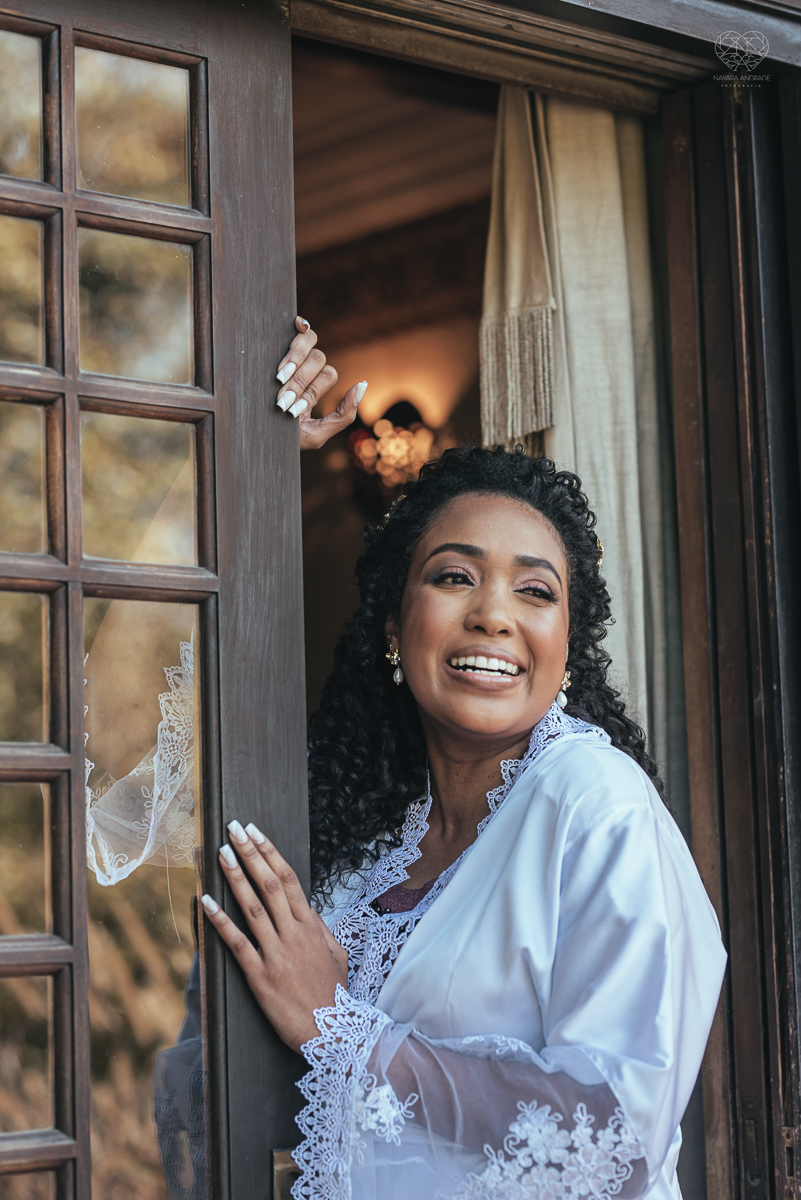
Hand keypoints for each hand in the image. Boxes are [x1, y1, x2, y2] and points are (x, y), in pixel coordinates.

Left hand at [201, 819, 347, 1052]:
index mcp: (311, 926)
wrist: (335, 1033)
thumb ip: (321, 929)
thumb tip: (309, 911)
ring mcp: (276, 953)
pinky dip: (221, 921)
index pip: (288, 879)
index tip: (255, 832)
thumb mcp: (337, 955)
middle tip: (234, 828)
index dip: (269, 852)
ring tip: (222, 852)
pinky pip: (237, 943)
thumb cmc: (334, 995)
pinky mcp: (260, 975)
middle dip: (250, 853)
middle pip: (269, 884)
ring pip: (253, 907)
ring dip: (236, 876)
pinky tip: (207, 901)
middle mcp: (293, 934)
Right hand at [276, 316, 367, 449]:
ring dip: (294, 361)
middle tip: (282, 398)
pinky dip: (303, 326)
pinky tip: (300, 325)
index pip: (328, 374)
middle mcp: (305, 372)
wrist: (252, 435)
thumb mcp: (316, 434)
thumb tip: (362, 385)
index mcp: (314, 389)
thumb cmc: (283, 438)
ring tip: (279, 378)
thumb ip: (343, 416)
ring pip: (309, 343)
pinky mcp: (275, 350)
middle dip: (300, 381)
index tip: (292, 408)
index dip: (313, 388)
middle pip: (318, 358)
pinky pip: (299, 331)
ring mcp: (290, 359)